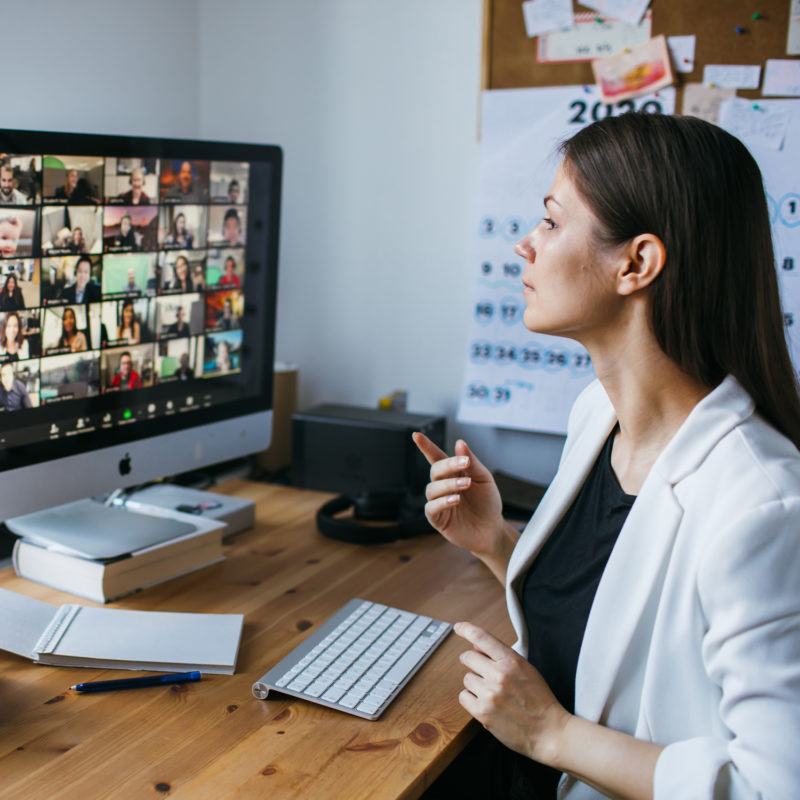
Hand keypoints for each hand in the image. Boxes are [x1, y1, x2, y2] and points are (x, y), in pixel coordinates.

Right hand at [411, 433, 504, 557]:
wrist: (492, 529)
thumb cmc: (487, 502)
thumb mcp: (484, 478)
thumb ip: (471, 462)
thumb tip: (459, 443)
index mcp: (453, 473)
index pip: (436, 456)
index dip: (426, 446)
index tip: (417, 435)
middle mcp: (443, 486)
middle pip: (435, 470)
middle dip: (448, 465)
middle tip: (464, 464)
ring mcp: (439, 502)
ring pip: (432, 489)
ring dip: (448, 485)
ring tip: (465, 485)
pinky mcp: (438, 519)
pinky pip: (431, 508)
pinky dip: (441, 502)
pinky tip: (454, 500)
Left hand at [454, 621, 569, 764]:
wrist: (549, 731)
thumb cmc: (539, 700)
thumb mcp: (526, 669)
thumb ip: (502, 656)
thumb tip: (476, 647)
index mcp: (512, 661)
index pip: (482, 637)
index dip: (467, 629)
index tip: (459, 627)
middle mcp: (499, 675)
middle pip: (468, 657)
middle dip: (471, 662)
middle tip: (480, 670)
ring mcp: (490, 694)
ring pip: (466, 679)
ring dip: (474, 684)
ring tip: (491, 693)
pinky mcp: (482, 712)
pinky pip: (464, 697)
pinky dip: (471, 699)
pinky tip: (485, 703)